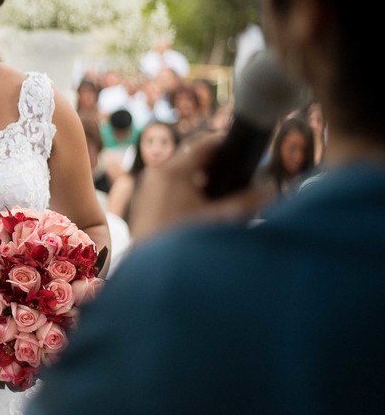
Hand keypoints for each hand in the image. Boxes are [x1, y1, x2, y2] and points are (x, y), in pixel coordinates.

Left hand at [129, 131, 272, 240]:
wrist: (151, 271)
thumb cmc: (184, 242)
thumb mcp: (220, 220)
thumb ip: (248, 202)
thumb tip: (271, 188)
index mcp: (172, 172)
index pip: (203, 144)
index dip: (225, 143)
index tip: (243, 147)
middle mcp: (156, 175)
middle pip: (191, 157)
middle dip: (215, 163)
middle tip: (237, 171)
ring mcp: (146, 189)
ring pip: (179, 174)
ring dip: (201, 178)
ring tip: (222, 190)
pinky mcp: (143, 204)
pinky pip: (169, 188)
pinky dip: (187, 191)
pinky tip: (202, 207)